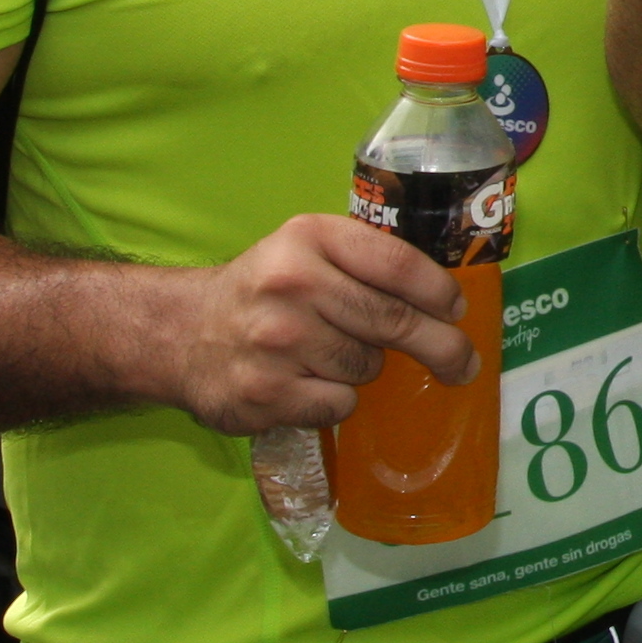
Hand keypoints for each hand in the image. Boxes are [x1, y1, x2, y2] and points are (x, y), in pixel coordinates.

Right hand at [160, 212, 472, 433]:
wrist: (179, 334)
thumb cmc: (264, 290)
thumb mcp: (307, 250)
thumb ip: (367, 261)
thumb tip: (446, 301)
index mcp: (309, 238)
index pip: (397, 263)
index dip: (438, 291)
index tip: (457, 311)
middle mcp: (291, 284)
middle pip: (393, 321)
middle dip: (441, 346)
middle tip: (462, 363)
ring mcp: (275, 342)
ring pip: (368, 366)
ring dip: (364, 368)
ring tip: (326, 355)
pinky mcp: (265, 393)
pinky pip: (339, 404)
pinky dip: (335, 400)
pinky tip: (304, 383)